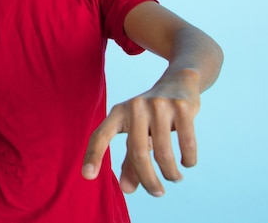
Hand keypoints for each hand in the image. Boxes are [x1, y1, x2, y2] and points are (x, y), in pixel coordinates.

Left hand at [82, 69, 200, 196]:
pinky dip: (188, 160)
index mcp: (118, 113)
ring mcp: (158, 105)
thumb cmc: (152, 115)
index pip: (100, 135)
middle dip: (149, 180)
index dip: (93, 155)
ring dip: (170, 173)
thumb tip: (126, 190)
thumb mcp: (137, 133)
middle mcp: (135, 106)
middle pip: (137, 153)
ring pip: (163, 152)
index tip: (87, 176)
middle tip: (157, 193)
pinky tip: (186, 163)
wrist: (179, 82)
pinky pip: (186, 143)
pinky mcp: (182, 106)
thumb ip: (130, 162)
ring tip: (174, 177)